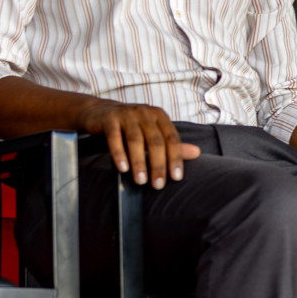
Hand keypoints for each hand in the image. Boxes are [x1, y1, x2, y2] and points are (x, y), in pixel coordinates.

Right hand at [77, 99, 200, 189]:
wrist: (99, 112)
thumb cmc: (131, 126)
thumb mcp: (153, 132)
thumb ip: (172, 144)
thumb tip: (197, 153)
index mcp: (159, 116)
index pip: (172, 138)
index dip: (176, 158)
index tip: (177, 177)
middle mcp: (145, 113)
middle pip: (155, 141)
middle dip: (158, 165)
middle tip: (158, 185)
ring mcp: (127, 114)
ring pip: (135, 140)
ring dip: (139, 162)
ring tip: (141, 181)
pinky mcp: (109, 119)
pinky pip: (115, 137)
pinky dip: (119, 153)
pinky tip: (122, 168)